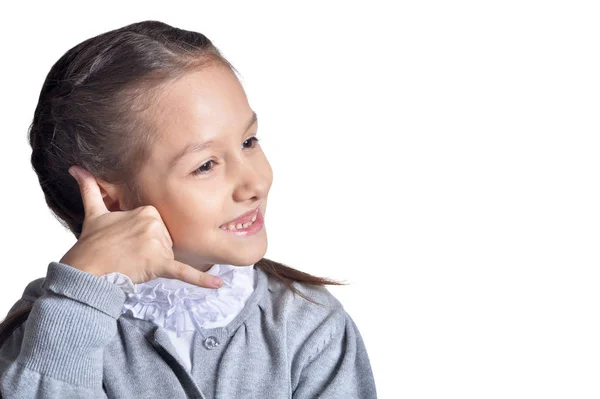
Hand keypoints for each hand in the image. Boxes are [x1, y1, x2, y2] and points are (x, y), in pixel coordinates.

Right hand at [59, 165, 222, 288]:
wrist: (86, 269)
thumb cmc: (92, 243)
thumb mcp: (94, 213)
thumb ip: (90, 189)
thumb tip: (76, 168)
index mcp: (148, 211)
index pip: (159, 228)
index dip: (145, 239)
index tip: (128, 241)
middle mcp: (156, 224)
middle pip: (166, 242)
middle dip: (150, 252)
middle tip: (128, 254)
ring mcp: (158, 245)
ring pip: (168, 257)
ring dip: (153, 264)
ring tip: (132, 262)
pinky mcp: (160, 265)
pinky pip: (184, 272)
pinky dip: (201, 281)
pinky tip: (218, 285)